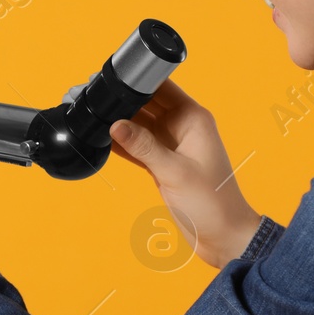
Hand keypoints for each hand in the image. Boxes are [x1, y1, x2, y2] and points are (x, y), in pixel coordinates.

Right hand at [109, 79, 261, 267]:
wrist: (222, 237)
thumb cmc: (212, 203)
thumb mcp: (175, 172)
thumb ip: (144, 147)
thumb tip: (115, 125)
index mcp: (193, 119)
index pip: (161, 88)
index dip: (137, 80)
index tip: (110, 77)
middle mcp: (181, 127)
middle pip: (145, 103)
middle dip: (121, 100)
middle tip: (92, 95)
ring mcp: (170, 145)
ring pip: (137, 124)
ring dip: (117, 121)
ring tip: (91, 114)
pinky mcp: (161, 163)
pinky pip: (136, 146)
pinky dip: (120, 143)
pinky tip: (100, 138)